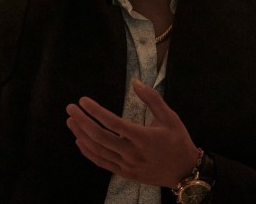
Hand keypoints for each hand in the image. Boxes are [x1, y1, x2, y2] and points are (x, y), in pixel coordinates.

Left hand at [65, 80, 199, 188]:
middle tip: (70, 108)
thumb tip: (136, 82)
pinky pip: (101, 162)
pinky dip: (88, 152)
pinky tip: (79, 140)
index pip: (113, 122)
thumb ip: (152, 99)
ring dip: (81, 135)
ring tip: (71, 121)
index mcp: (143, 137)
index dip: (95, 111)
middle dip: (82, 121)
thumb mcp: (170, 118)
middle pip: (100, 136)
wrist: (186, 172)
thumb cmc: (178, 141)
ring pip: (98, 150)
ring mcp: (127, 165)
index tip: (83, 101)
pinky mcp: (125, 173)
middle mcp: (133, 152)